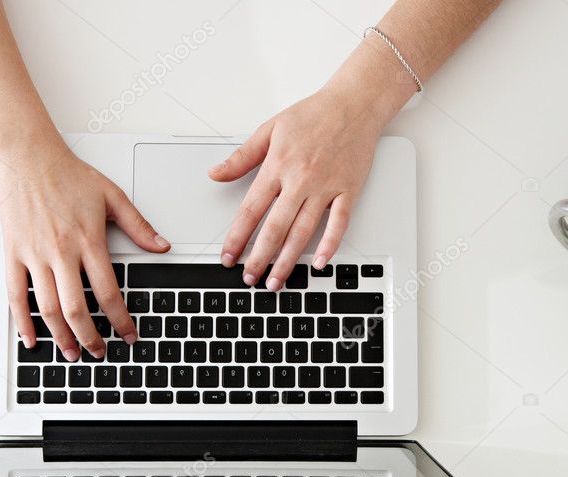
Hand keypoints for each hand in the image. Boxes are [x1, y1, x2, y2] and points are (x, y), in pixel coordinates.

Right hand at [0, 146, 169, 360]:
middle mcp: (60, 252)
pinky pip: (16, 295)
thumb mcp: (112, 196)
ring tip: (71, 353)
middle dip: (90, 337)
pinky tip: (32, 339)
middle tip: (100, 352)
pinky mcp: (13, 254)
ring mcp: (34, 255)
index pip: (108, 293)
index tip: (128, 335)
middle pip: (76, 309)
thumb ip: (139, 225)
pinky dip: (22, 322)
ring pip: (47, 308)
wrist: (27, 157)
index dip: (120, 320)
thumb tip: (163, 246)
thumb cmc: (68, 175)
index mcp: (88, 241)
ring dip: (60, 336)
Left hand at [208, 86, 385, 289]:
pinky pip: (339, 223)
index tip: (228, 257)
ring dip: (288, 261)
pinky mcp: (349, 191)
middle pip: (275, 228)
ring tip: (276, 281)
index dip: (237, 238)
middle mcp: (300, 180)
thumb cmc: (313, 114)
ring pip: (303, 232)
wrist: (353, 104)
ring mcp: (326, 187)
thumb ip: (241, 157)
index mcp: (277, 166)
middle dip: (259, 258)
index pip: (250, 210)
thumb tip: (215, 173)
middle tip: (249, 279)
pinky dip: (330, 245)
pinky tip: (320, 263)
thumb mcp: (269, 129)